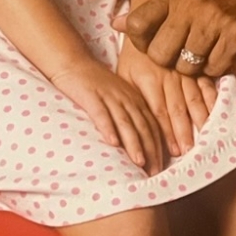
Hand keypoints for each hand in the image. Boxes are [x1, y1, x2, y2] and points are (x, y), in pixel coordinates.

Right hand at [51, 57, 168, 173]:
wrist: (73, 63)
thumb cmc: (95, 84)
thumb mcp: (118, 97)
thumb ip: (129, 115)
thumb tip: (139, 143)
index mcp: (135, 99)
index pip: (152, 125)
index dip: (159, 147)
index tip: (162, 167)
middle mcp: (126, 98)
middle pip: (143, 126)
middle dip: (151, 150)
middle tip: (155, 172)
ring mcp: (108, 96)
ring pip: (125, 122)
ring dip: (134, 143)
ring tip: (140, 162)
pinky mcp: (90, 96)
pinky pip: (101, 113)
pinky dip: (108, 128)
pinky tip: (112, 143)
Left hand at [117, 36, 217, 157]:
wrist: (151, 20)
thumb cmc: (134, 52)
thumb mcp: (123, 71)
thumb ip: (128, 95)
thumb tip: (124, 122)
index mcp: (150, 78)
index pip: (158, 111)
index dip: (166, 131)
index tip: (173, 150)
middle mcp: (170, 75)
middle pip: (178, 108)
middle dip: (185, 132)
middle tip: (190, 151)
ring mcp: (186, 69)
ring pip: (195, 98)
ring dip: (200, 119)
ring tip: (206, 137)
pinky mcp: (197, 64)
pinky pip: (208, 83)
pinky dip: (214, 100)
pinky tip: (219, 113)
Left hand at [122, 0, 235, 76]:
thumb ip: (153, 11)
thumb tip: (114, 24)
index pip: (137, 25)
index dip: (141, 43)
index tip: (155, 43)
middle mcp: (190, 5)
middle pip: (160, 54)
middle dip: (169, 62)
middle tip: (183, 54)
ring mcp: (214, 22)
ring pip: (185, 66)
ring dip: (194, 67)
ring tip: (205, 51)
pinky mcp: (235, 39)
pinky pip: (212, 69)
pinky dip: (216, 67)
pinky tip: (223, 52)